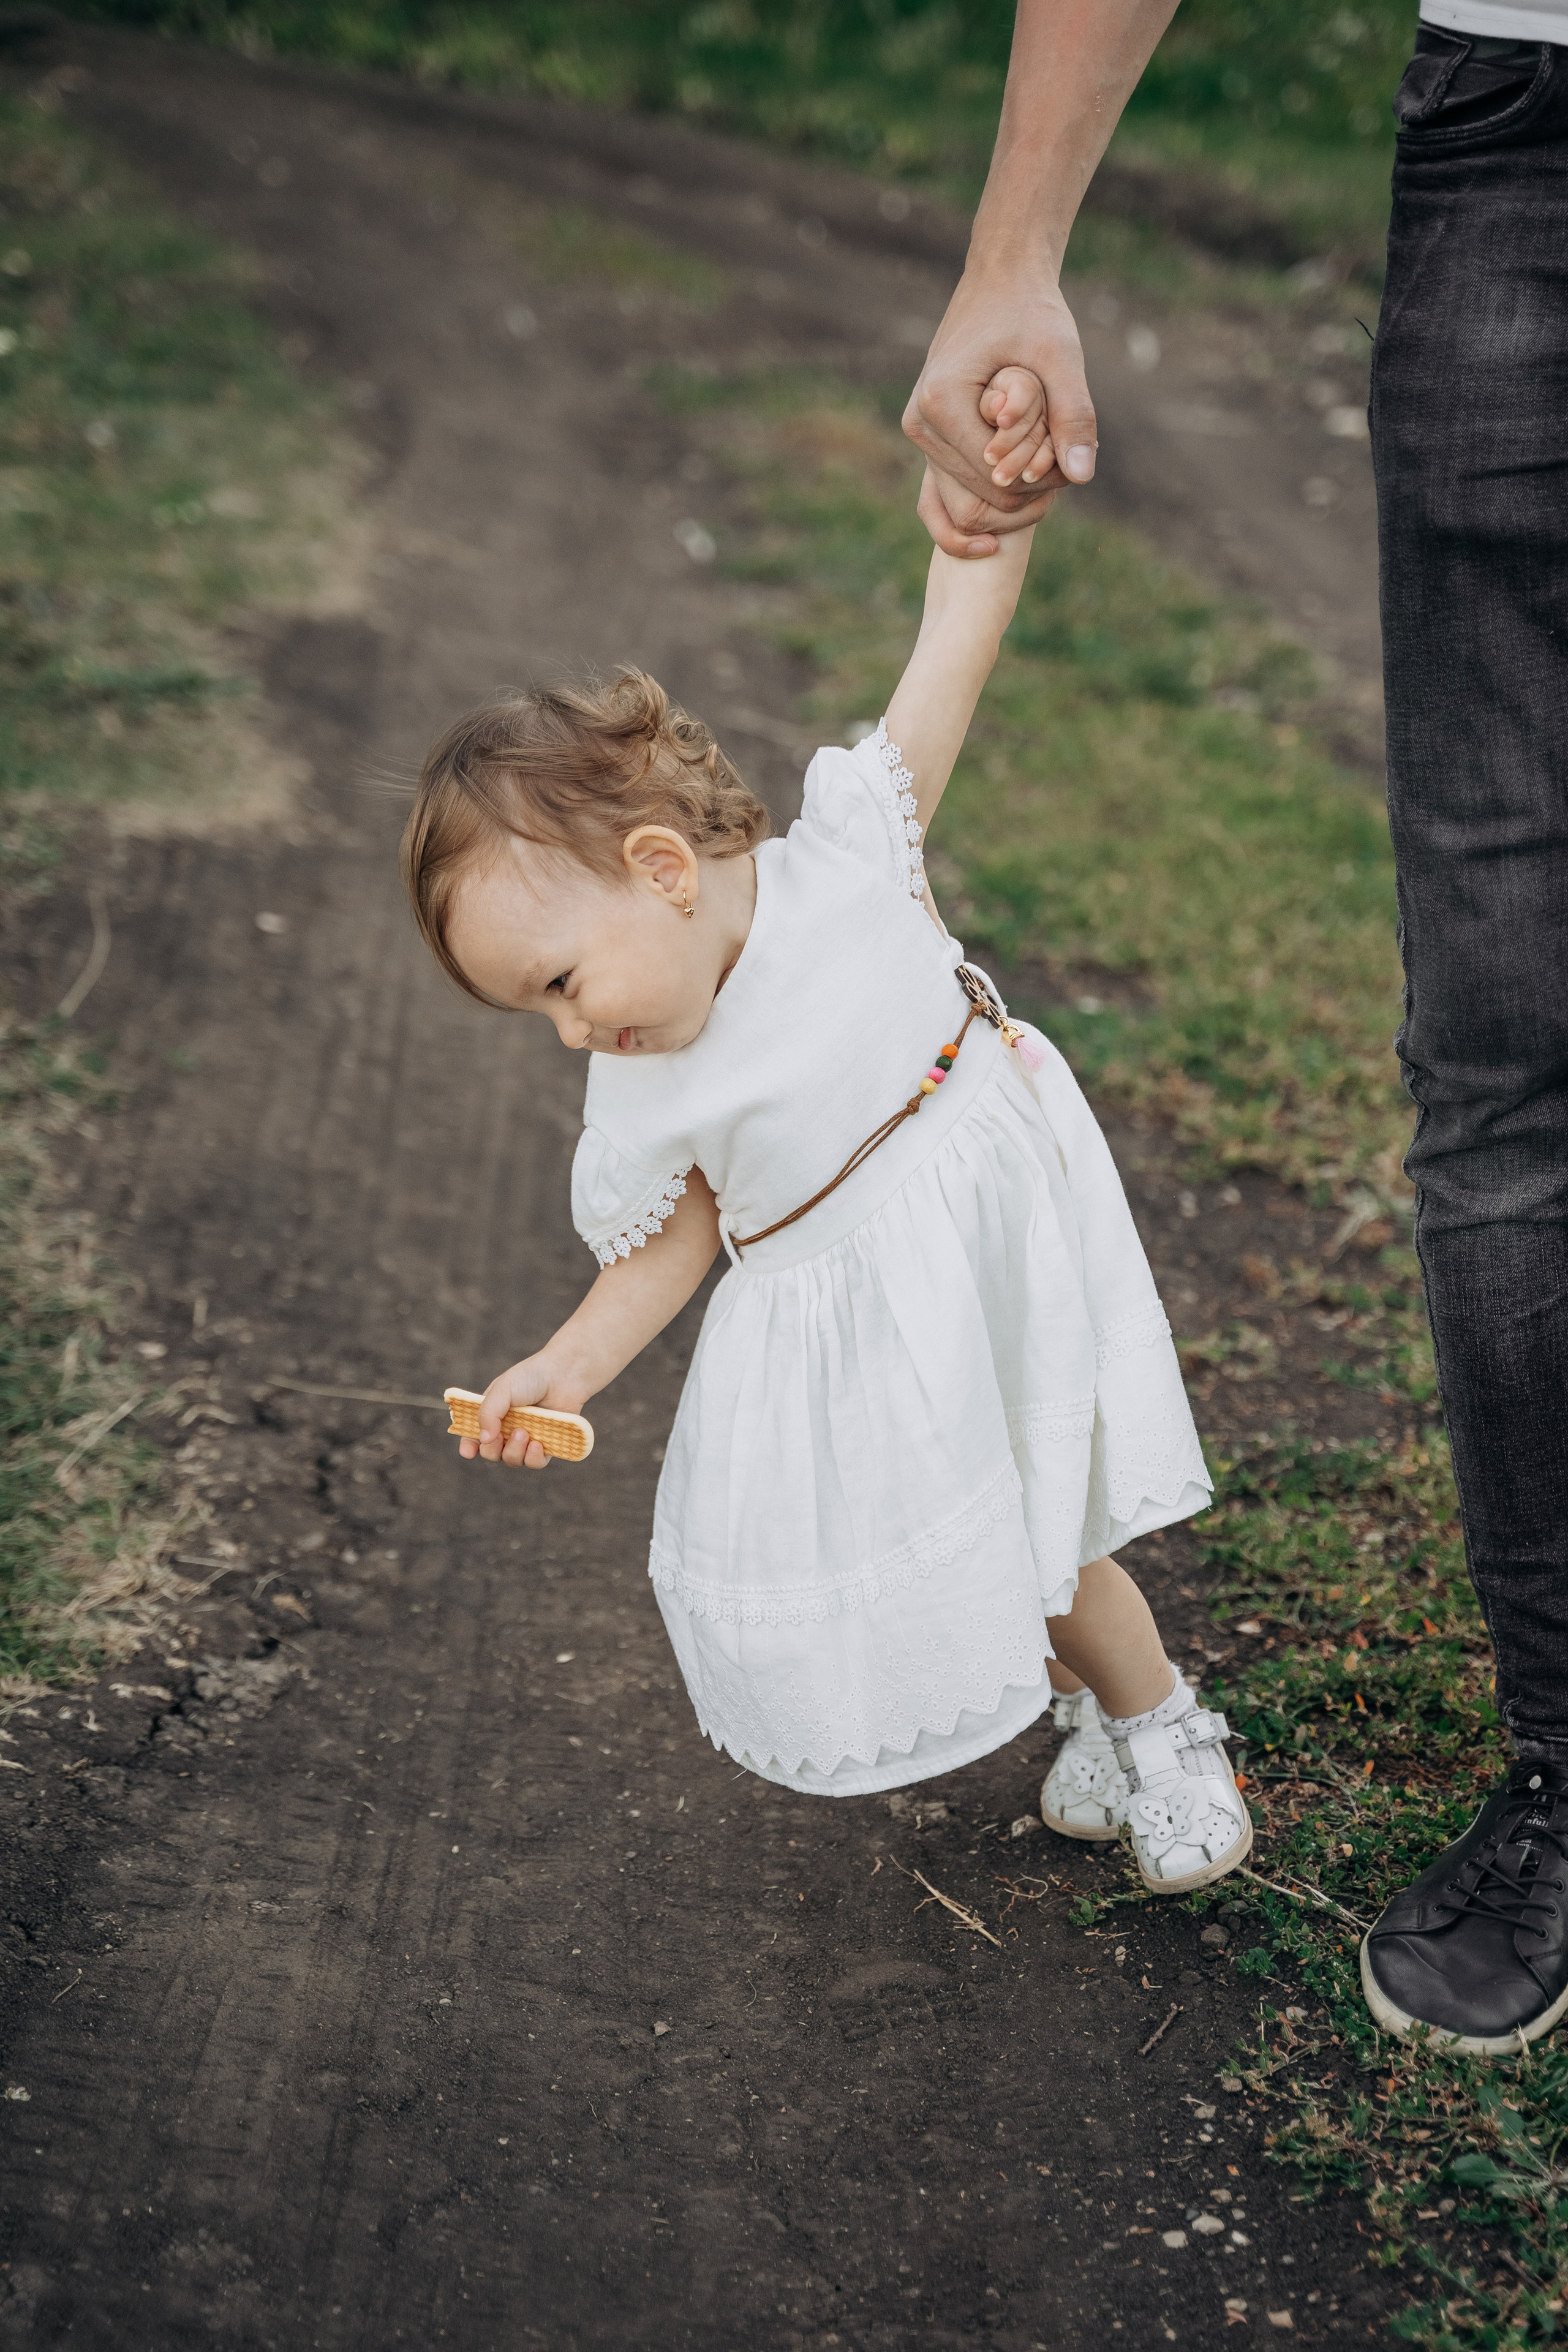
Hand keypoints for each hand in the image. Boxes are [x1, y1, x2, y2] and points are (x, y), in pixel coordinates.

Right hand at [460, 1352, 585, 1470]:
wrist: (564, 1374)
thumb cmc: (531, 1377)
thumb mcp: (503, 1389)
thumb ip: (488, 1412)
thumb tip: (483, 1439)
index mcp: (493, 1414)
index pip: (475, 1435)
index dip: (469, 1446)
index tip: (467, 1452)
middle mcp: (507, 1428)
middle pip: (491, 1453)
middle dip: (492, 1450)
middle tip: (502, 1435)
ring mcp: (527, 1437)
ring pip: (512, 1460)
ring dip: (513, 1452)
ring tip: (523, 1433)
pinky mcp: (547, 1444)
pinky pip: (535, 1463)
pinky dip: (533, 1458)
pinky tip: (537, 1444)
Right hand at [904, 268, 1096, 556]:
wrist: (1000, 282)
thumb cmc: (1031, 312)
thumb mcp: (1061, 357)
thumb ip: (1073, 416)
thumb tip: (1082, 477)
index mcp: (942, 403)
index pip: (995, 479)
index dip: (1038, 479)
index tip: (1067, 456)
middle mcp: (919, 425)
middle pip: (979, 500)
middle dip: (1025, 494)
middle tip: (1062, 467)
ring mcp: (919, 435)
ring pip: (965, 505)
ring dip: (1009, 497)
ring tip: (1046, 467)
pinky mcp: (927, 438)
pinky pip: (945, 497)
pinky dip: (980, 509)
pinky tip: (1003, 524)